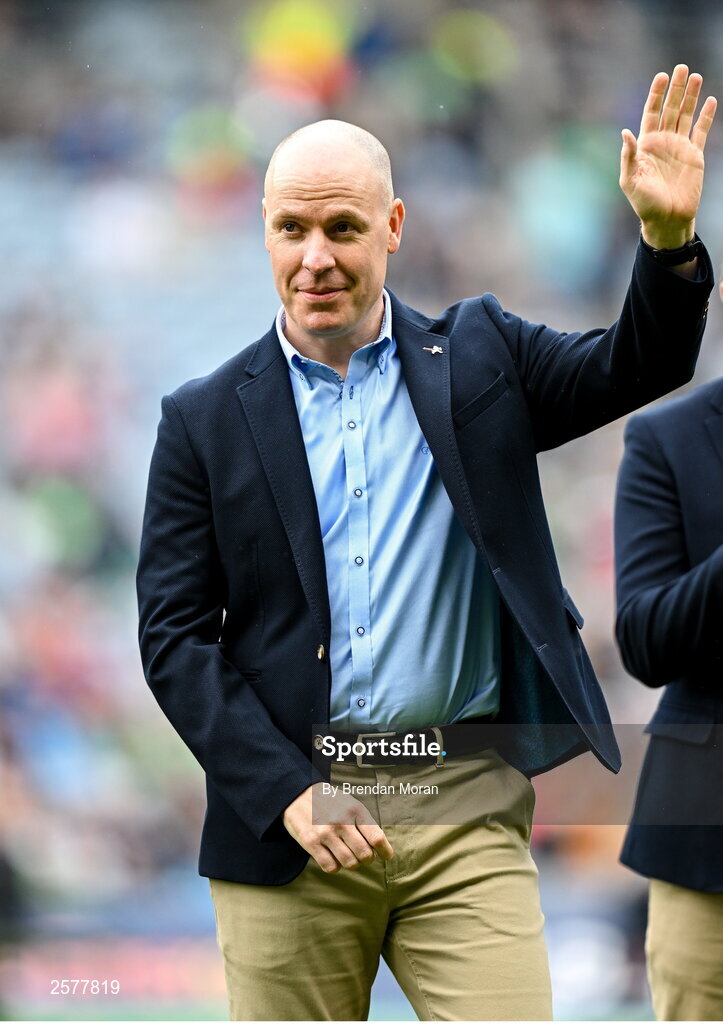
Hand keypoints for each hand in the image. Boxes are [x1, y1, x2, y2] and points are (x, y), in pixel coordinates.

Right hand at [282, 783, 393, 871]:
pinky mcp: (310, 842)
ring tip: (348, 855)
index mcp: (354, 809)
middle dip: (368, 859)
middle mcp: (341, 821)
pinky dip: (335, 866)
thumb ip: (364, 822)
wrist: (297, 794)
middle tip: (364, 855)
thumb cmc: (329, 801)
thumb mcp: (350, 803)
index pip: (376, 837)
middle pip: (365, 854)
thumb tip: (379, 847)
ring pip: (349, 863)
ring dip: (352, 863)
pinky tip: (333, 857)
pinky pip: (330, 867)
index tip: (386, 856)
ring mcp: (325, 833)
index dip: (385, 851)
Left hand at [620, 64, 716, 249]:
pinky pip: (701, 131)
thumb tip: (626, 132)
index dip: (656, 95)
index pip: (651, 113)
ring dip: (691, 97)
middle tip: (681, 68)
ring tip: (696, 76)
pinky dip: (706, 116)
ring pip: (686, 116)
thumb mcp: (630, 180)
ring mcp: (679, 148)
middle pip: (670, 109)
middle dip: (675, 89)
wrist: (667, 219)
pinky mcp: (694, 155)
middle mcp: (662, 143)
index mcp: (646, 146)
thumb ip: (628, 156)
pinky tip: (710, 100)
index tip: (661, 76)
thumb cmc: (644, 203)